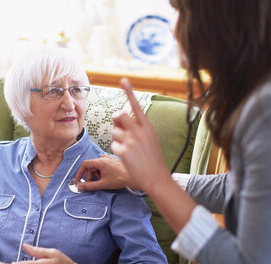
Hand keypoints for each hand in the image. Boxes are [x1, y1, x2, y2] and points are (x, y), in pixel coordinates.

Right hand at [74, 155, 136, 190]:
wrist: (134, 178)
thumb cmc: (121, 179)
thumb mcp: (103, 184)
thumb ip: (90, 186)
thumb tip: (80, 186)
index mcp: (101, 162)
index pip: (85, 164)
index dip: (80, 172)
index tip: (79, 179)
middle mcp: (105, 158)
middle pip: (91, 166)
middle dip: (90, 175)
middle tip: (93, 183)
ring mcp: (109, 159)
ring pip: (97, 166)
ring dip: (97, 174)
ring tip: (103, 181)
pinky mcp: (113, 161)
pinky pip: (103, 165)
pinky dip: (102, 172)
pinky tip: (107, 177)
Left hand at [111, 78, 170, 192]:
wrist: (157, 177)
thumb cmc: (152, 157)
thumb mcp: (148, 138)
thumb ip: (135, 127)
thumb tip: (117, 119)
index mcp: (147, 126)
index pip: (137, 106)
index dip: (129, 92)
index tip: (123, 80)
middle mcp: (140, 131)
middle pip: (119, 115)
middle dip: (116, 120)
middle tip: (119, 127)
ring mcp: (131, 141)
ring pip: (115, 131)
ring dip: (118, 138)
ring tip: (129, 148)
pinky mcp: (124, 151)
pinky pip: (113, 145)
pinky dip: (118, 150)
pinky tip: (127, 157)